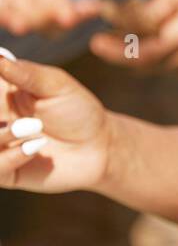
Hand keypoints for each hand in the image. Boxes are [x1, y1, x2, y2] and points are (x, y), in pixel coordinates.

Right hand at [0, 52, 110, 191]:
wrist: (100, 146)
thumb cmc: (78, 110)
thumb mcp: (55, 85)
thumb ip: (25, 73)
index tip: (4, 91)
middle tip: (7, 115)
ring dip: (1, 135)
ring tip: (34, 127)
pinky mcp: (6, 171)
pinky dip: (10, 157)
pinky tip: (36, 147)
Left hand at [89, 0, 177, 69]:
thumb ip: (163, 2)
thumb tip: (128, 14)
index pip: (144, 45)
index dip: (117, 37)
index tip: (97, 24)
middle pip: (145, 64)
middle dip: (117, 53)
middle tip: (96, 41)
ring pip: (155, 67)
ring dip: (133, 54)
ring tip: (115, 34)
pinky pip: (168, 65)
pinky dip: (151, 53)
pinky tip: (145, 34)